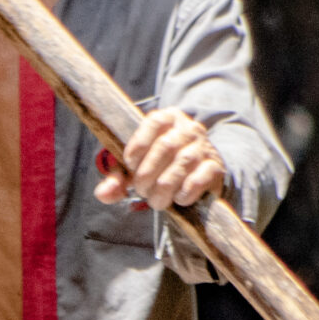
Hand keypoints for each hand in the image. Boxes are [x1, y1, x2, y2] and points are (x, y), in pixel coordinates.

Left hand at [94, 109, 224, 210]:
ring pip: (182, 163)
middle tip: (142, 191)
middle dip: (148, 174)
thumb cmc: (157, 167)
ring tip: (157, 200)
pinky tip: (179, 199)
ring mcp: (204, 146)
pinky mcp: (215, 167)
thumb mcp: (134, 167)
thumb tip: (103, 194)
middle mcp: (188, 128)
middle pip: (166, 146)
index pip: (153, 123)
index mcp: (166, 118)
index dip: (138, 147)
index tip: (131, 166)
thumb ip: (117, 178)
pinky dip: (185, 192)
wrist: (195, 175)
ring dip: (164, 187)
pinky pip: (200, 178)